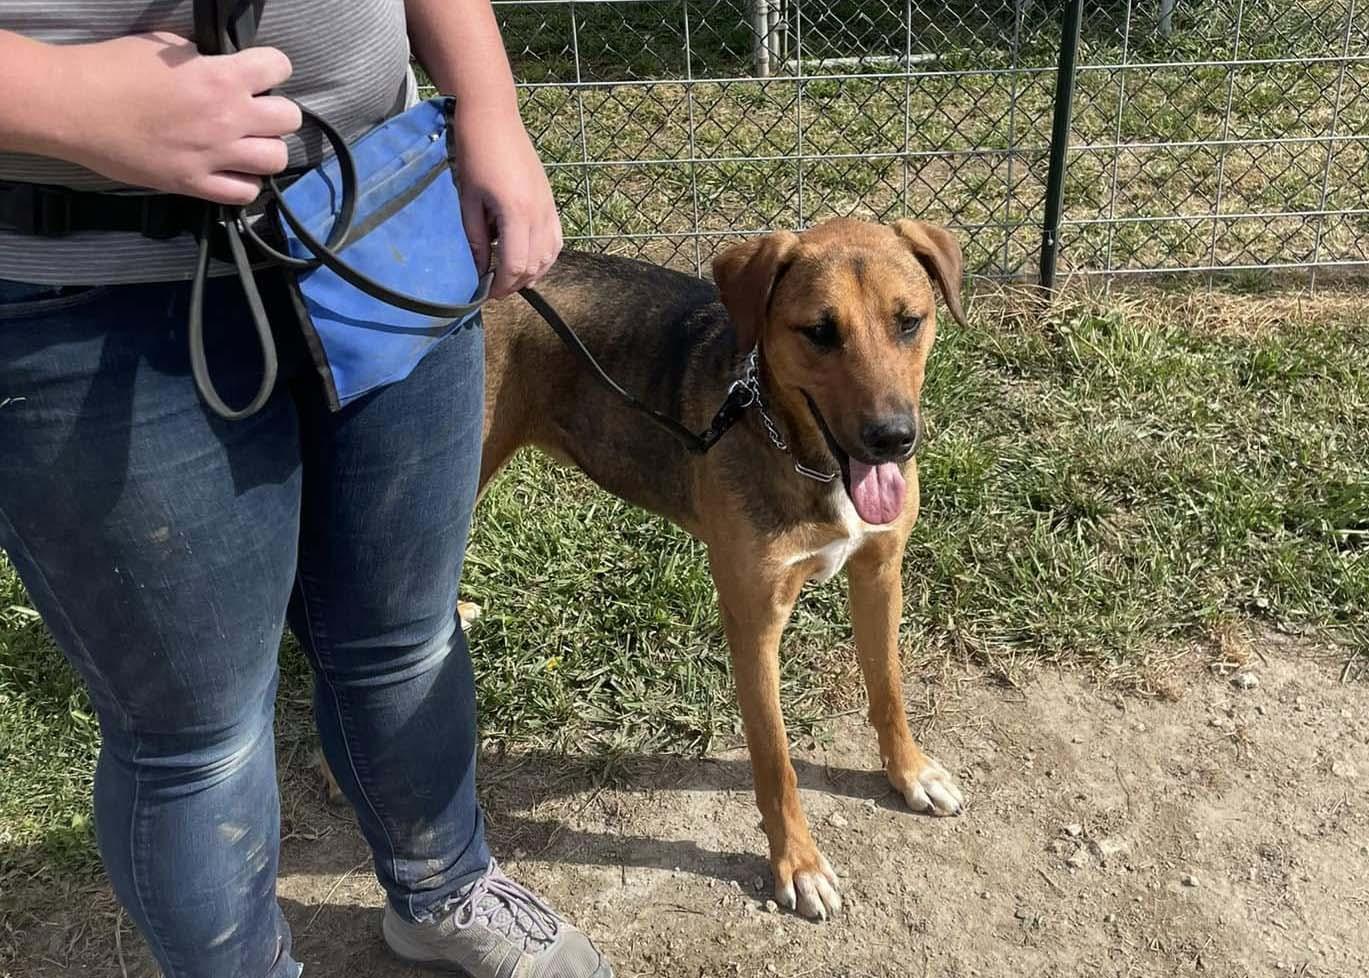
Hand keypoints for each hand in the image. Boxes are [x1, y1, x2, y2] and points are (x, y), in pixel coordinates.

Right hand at [57, 32, 300, 204]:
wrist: (73, 106)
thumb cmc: (111, 68)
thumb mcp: (167, 46)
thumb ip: (203, 61)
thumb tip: (219, 69)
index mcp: (220, 77)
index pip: (279, 68)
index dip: (273, 68)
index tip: (259, 74)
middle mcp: (227, 118)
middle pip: (289, 119)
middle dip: (276, 112)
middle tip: (255, 113)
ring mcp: (214, 155)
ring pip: (276, 159)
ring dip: (266, 150)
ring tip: (247, 144)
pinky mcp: (194, 183)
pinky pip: (245, 193)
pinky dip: (245, 184)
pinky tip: (232, 172)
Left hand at [450, 108, 561, 298]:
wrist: (494, 118)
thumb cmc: (474, 154)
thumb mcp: (467, 200)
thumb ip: (474, 238)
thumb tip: (478, 270)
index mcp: (516, 214)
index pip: (514, 266)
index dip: (500, 286)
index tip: (484, 293)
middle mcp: (539, 214)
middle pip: (534, 266)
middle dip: (514, 283)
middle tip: (492, 288)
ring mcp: (549, 207)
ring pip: (550, 257)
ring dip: (531, 273)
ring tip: (510, 277)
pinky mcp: (550, 201)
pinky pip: (556, 240)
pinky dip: (545, 257)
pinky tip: (530, 260)